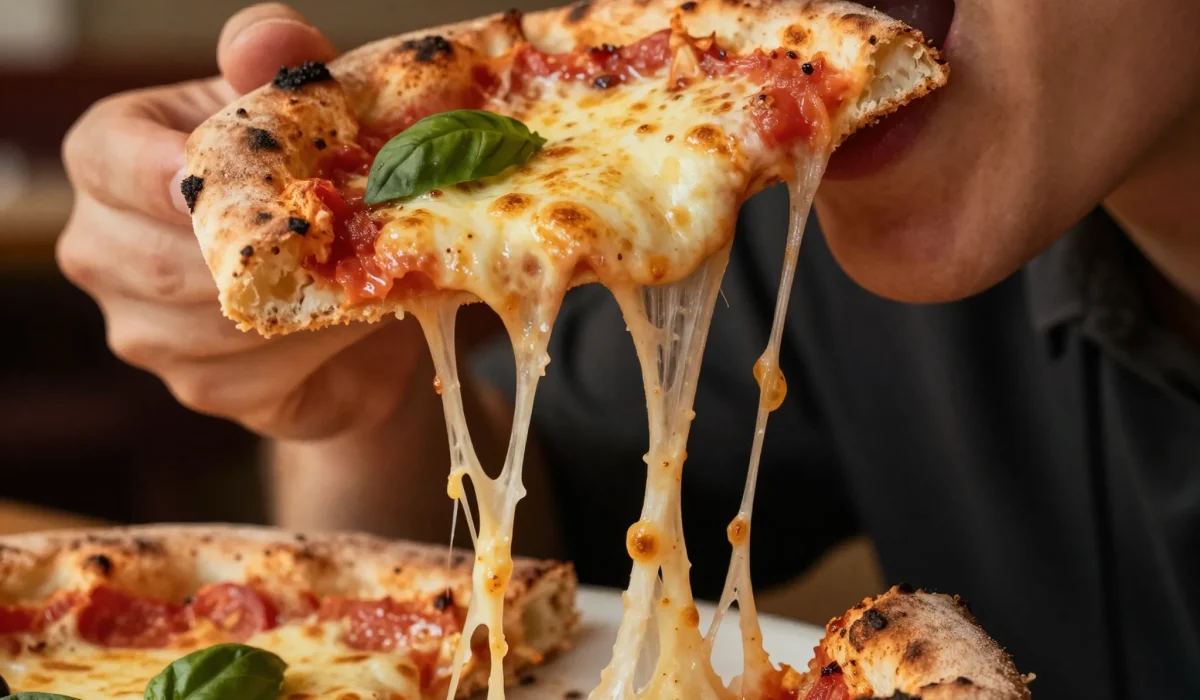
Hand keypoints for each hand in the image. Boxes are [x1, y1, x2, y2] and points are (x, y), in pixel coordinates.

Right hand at [57, 4, 427, 439]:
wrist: (351, 294)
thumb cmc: (308, 183)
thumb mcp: (299, 114)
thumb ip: (278, 68)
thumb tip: (270, 41)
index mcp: (111, 160)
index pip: (106, 160)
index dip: (157, 172)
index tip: (210, 182)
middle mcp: (105, 247)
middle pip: (161, 259)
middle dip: (255, 249)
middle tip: (337, 230)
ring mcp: (144, 328)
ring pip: (211, 325)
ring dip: (297, 302)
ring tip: (362, 274)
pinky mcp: (199, 388)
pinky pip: (253, 376)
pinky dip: (313, 349)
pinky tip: (349, 324)